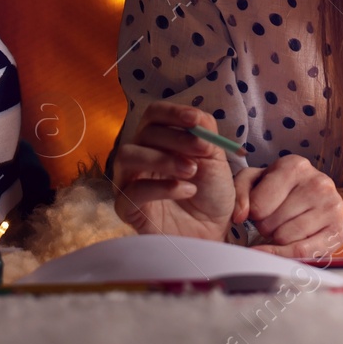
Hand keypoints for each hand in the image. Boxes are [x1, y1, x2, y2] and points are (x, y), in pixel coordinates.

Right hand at [109, 102, 235, 240]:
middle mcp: (139, 157)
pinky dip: (162, 187)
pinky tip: (187, 190)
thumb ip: (206, 135)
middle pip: (144, 132)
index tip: (194, 120)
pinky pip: (132, 192)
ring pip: (127, 155)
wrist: (213, 232)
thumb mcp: (216, 160)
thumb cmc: (210, 194)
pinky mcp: (126, 208)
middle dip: (176, 138)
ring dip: (162, 158)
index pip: (153, 114)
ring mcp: (128, 182)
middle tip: (202, 150)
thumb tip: (196, 119)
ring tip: (192, 171)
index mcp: (158, 141)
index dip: (172, 112)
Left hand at [233, 155, 342, 258]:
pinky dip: (286, 257)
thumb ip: (239, 191)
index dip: (252, 214)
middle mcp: (318, 182)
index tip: (257, 212)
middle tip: (271, 222)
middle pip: (271, 222)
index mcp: (296, 165)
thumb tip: (240, 215)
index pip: (258, 204)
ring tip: (282, 229)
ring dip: (276, 240)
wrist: (316, 203)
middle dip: (265, 227)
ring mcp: (332, 206)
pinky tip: (279, 253)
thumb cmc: (280, 191)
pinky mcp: (339, 231)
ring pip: (285, 238)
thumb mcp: (255, 181)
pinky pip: (303, 252)